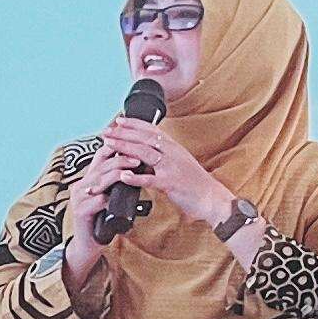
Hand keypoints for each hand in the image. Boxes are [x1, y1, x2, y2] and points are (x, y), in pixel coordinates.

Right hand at [60, 141, 132, 266]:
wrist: (88, 245)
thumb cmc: (102, 220)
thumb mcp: (109, 197)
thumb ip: (117, 183)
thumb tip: (137, 167)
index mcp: (89, 179)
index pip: (101, 156)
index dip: (115, 146)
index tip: (133, 141)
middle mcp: (81, 185)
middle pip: (101, 165)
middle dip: (120, 158)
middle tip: (138, 156)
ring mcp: (79, 198)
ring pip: (99, 180)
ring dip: (117, 173)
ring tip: (133, 169)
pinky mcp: (80, 212)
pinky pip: (97, 201)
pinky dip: (110, 198)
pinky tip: (121, 196)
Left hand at [86, 118, 235, 229]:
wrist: (211, 197)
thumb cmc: (194, 182)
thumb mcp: (179, 162)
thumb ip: (163, 155)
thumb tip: (145, 152)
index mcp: (173, 147)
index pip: (151, 129)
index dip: (134, 124)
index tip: (119, 120)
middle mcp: (172, 153)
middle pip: (144, 138)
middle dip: (123, 133)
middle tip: (106, 131)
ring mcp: (171, 167)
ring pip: (145, 153)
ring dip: (125, 147)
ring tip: (109, 145)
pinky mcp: (171, 183)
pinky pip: (150, 179)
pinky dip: (136, 177)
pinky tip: (123, 176)